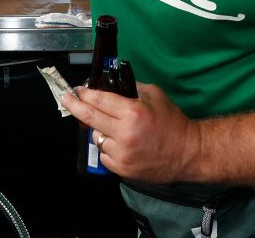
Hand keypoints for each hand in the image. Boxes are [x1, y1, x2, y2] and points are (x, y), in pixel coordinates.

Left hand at [60, 83, 201, 183]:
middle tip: (66, 98)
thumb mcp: (154, 95)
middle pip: (89, 118)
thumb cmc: (172, 122)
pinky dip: (107, 147)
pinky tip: (119, 142)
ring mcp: (122, 153)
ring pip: (96, 138)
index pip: (99, 100)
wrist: (188, 152)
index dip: (85, 93)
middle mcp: (124, 133)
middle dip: (74, 106)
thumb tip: (109, 85)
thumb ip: (131, 88)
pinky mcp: (122, 169)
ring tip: (113, 127)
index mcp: (132, 112)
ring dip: (99, 130)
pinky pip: (104, 155)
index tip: (77, 90)